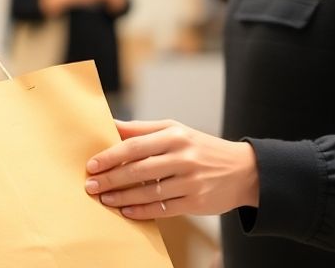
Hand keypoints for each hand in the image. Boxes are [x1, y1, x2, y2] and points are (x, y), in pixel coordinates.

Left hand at [84, 120, 258, 219]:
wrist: (244, 170)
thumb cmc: (200, 147)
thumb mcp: (176, 130)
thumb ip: (142, 129)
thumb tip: (109, 123)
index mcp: (175, 135)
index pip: (134, 145)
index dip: (110, 156)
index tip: (91, 164)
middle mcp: (183, 156)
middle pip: (138, 170)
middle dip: (111, 178)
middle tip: (90, 185)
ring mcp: (191, 180)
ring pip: (148, 192)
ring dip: (122, 197)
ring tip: (104, 200)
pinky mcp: (196, 201)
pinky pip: (163, 208)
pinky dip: (142, 211)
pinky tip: (127, 212)